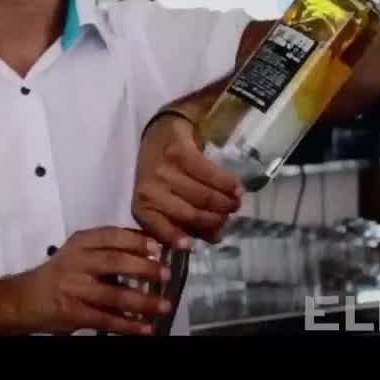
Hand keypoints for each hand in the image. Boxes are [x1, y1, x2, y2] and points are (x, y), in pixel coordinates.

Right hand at [24, 227, 171, 335]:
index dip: (136, 241)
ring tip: (164, 306)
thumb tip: (150, 249)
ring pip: (114, 295)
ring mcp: (74, 289)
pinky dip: (129, 325)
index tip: (158, 246)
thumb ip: (106, 250)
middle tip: (166, 274)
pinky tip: (147, 328)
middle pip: (114, 262)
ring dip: (143, 302)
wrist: (24, 299)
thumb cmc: (58, 274)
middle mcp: (75, 263)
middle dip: (144, 268)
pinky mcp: (73, 313)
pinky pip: (106, 320)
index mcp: (78, 243)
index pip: (110, 236)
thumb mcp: (77, 253)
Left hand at [132, 113, 243, 248]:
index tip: (191, 245)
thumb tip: (215, 238)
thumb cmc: (164, 175)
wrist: (160, 134)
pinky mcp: (179, 153)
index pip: (158, 228)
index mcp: (142, 206)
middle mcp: (148, 189)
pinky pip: (211, 175)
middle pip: (190, 214)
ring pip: (203, 196)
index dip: (175, 238)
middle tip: (228, 217)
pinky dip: (228, 184)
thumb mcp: (170, 201)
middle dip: (215, 220)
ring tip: (234, 204)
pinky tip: (238, 189)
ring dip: (225, 203)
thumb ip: (189, 222)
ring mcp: (163, 170)